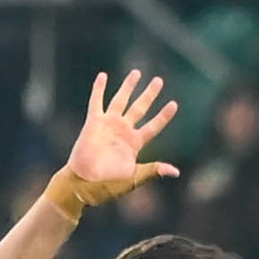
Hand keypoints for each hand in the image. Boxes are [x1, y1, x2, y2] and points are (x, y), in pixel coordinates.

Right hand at [57, 70, 179, 210]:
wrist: (83, 185)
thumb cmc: (107, 186)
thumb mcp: (134, 178)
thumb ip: (153, 170)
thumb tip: (175, 172)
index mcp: (134, 144)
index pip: (153, 126)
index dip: (163, 116)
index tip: (174, 104)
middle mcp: (123, 131)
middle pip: (140, 108)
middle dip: (149, 94)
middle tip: (159, 81)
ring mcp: (109, 125)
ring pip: (121, 100)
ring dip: (129, 86)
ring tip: (137, 72)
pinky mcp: (93, 123)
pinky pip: (96, 102)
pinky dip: (98, 89)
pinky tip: (102, 76)